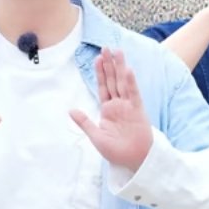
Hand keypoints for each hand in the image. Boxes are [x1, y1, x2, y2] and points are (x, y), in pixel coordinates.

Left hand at [70, 48, 153, 171]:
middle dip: (109, 64)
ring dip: (120, 67)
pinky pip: (134, 93)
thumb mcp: (96, 137)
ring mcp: (129, 106)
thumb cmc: (116, 152)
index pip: (103, 87)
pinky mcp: (138, 110)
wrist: (134, 161)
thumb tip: (71, 110)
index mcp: (108, 110)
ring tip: (117, 51)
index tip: (97, 59)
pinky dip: (131, 82)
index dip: (100, 73)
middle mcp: (118, 105)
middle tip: (106, 48)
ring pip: (123, 82)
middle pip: (113, 80)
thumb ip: (85, 122)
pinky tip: (127, 70)